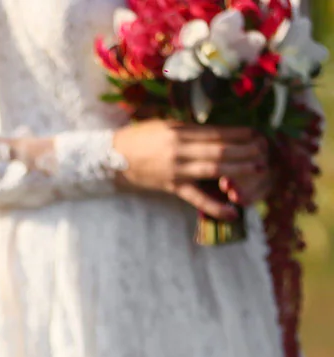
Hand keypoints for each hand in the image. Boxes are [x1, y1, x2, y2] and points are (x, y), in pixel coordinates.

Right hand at [113, 120, 268, 218]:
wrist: (111, 158)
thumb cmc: (138, 139)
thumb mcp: (165, 126)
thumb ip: (190, 130)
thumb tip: (216, 134)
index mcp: (180, 132)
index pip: (217, 132)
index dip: (240, 133)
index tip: (256, 134)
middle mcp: (181, 150)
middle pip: (221, 150)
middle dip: (246, 150)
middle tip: (264, 152)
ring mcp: (177, 170)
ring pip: (214, 169)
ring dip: (239, 169)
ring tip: (258, 169)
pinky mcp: (171, 187)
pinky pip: (196, 198)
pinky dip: (215, 206)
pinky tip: (232, 211)